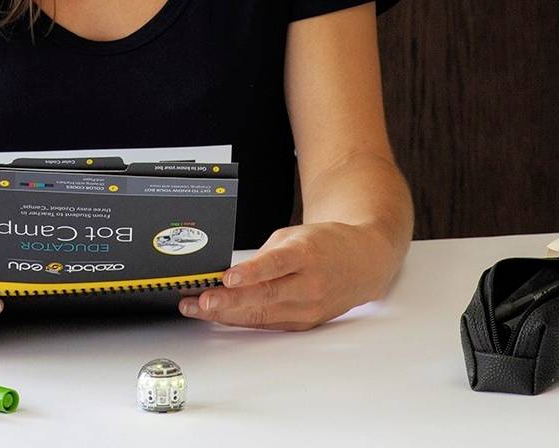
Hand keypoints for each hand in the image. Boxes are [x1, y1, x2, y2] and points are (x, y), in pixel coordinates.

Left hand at [178, 222, 390, 330]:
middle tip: (200, 301)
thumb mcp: (294, 236)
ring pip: (262, 315)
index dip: (251, 272)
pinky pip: (267, 323)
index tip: (227, 277)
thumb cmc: (324, 244)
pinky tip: (218, 315)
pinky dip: (240, 319)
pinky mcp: (304, 323)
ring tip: (197, 308)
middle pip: (264, 295)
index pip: (276, 265)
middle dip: (228, 301)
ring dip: (226, 314)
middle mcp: (308, 285)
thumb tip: (228, 274)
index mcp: (306, 255)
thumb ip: (263, 255)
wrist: (361, 263)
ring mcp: (307, 308)